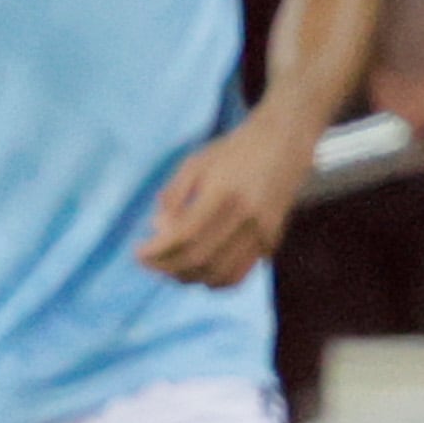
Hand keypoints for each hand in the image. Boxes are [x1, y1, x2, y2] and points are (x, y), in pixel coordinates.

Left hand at [140, 122, 313, 285]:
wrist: (286, 142)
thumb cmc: (234, 150)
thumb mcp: (195, 163)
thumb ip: (173, 197)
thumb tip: (158, 231)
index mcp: (224, 192)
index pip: (184, 236)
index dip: (157, 251)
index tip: (138, 253)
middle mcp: (246, 216)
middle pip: (199, 258)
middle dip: (166, 267)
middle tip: (149, 262)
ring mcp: (262, 231)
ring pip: (219, 273)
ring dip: (188, 277)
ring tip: (171, 268)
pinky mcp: (271, 241)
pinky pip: (239, 274)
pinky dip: (214, 280)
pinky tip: (198, 270)